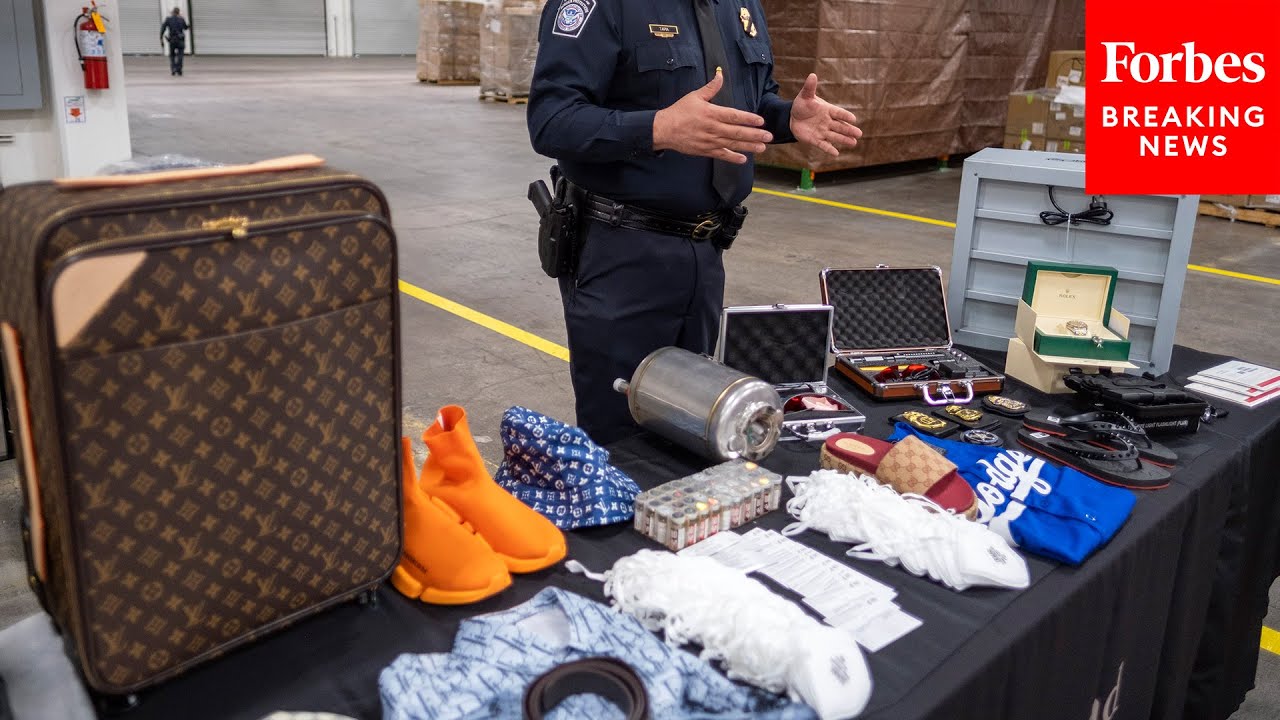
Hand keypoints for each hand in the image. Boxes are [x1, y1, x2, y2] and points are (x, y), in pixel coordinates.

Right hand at [653, 71, 772, 163]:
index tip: (760, 121)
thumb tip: (720, 75)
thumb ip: (711, 88)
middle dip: (755, 135)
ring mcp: (709, 141)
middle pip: (737, 132)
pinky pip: (721, 155)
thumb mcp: (694, 96)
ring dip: (749, 146)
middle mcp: (712, 128)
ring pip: (732, 145)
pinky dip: (733, 158)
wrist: (664, 130)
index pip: (733, 116)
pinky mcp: (705, 151)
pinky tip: (744, 159)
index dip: (748, 119)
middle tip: (769, 136)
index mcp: (711, 113)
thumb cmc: (679, 111)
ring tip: (762, 148)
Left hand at [789, 74, 862, 156]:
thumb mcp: (805, 96)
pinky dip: (829, 149)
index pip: (838, 113)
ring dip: (844, 140)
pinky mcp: (815, 140)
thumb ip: (809, 87)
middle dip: (849, 130)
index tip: (853, 119)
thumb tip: (812, 75)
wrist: (791, 118)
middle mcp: (827, 122)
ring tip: (854, 143)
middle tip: (859, 134)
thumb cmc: (801, 105)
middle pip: (840, 126)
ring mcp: (822, 131)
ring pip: (835, 136)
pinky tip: (836, 153)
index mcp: (827, 110)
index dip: (845, 116)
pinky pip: (823, 145)